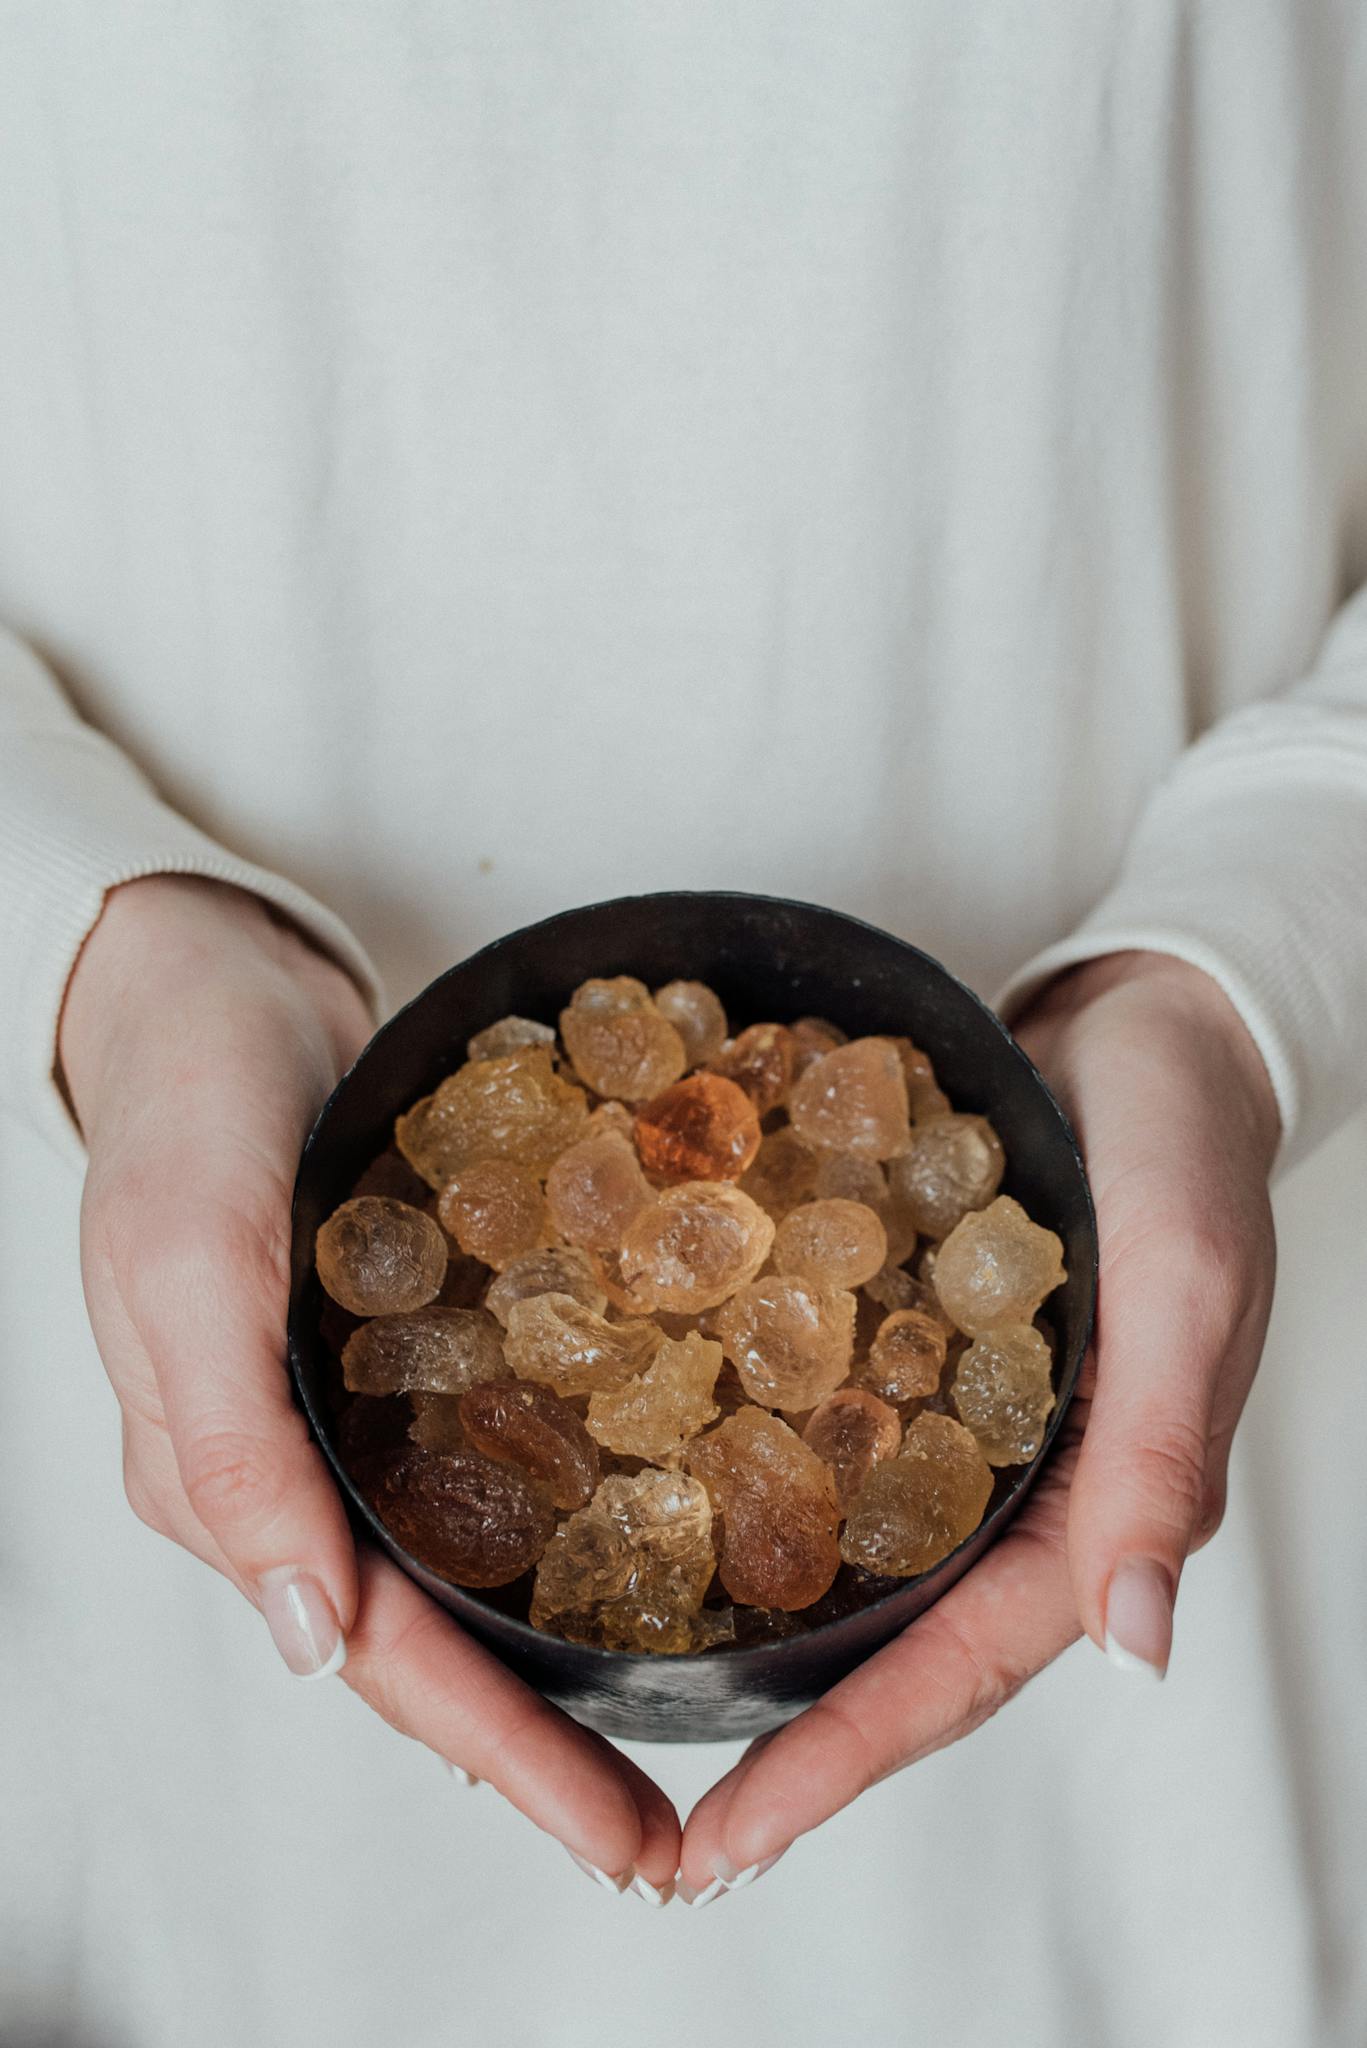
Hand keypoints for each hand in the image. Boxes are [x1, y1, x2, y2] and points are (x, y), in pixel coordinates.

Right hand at [62, 876, 679, 1899]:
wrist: (209, 989)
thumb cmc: (179, 1115)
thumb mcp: (184, 1263)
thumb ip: (228, 1449)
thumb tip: (308, 1642)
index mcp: (227, 1482)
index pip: (383, 1659)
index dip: (506, 1757)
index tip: (631, 1843)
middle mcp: (294, 1474)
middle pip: (433, 1646)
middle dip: (548, 1745)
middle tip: (682, 1831)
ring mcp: (345, 1419)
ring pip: (459, 1573)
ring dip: (558, 1654)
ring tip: (676, 1718)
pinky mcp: (399, 1353)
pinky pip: (480, 1467)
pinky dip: (555, 1524)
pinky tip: (643, 1540)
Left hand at [677, 949, 1278, 1903]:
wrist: (1140, 1021)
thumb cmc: (1184, 1141)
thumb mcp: (1187, 1282)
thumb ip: (1163, 1452)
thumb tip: (1140, 1647)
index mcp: (1088, 1502)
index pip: (956, 1668)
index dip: (842, 1761)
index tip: (722, 1845)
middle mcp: (1008, 1482)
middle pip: (884, 1639)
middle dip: (779, 1732)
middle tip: (650, 1819)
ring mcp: (947, 1417)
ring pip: (844, 1552)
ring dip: (748, 1624)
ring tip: (624, 1680)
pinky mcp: (897, 1342)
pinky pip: (814, 1428)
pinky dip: (740, 1472)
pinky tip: (644, 1481)